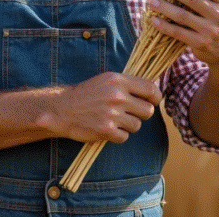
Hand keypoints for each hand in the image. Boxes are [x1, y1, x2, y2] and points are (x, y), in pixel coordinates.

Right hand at [45, 72, 162, 143]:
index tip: (153, 101)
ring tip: (113, 120)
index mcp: (118, 81)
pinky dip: (117, 135)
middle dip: (141, 114)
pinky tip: (106, 128)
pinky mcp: (107, 130)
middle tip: (129, 113)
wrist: (62, 109)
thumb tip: (152, 91)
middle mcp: (117, 96)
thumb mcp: (105, 81)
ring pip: (137, 125)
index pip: (150, 89)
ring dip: (128, 126)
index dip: (156, 97)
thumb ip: (127, 85)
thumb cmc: (85, 94)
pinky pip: (125, 137)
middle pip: (148, 111)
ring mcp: (112, 114)